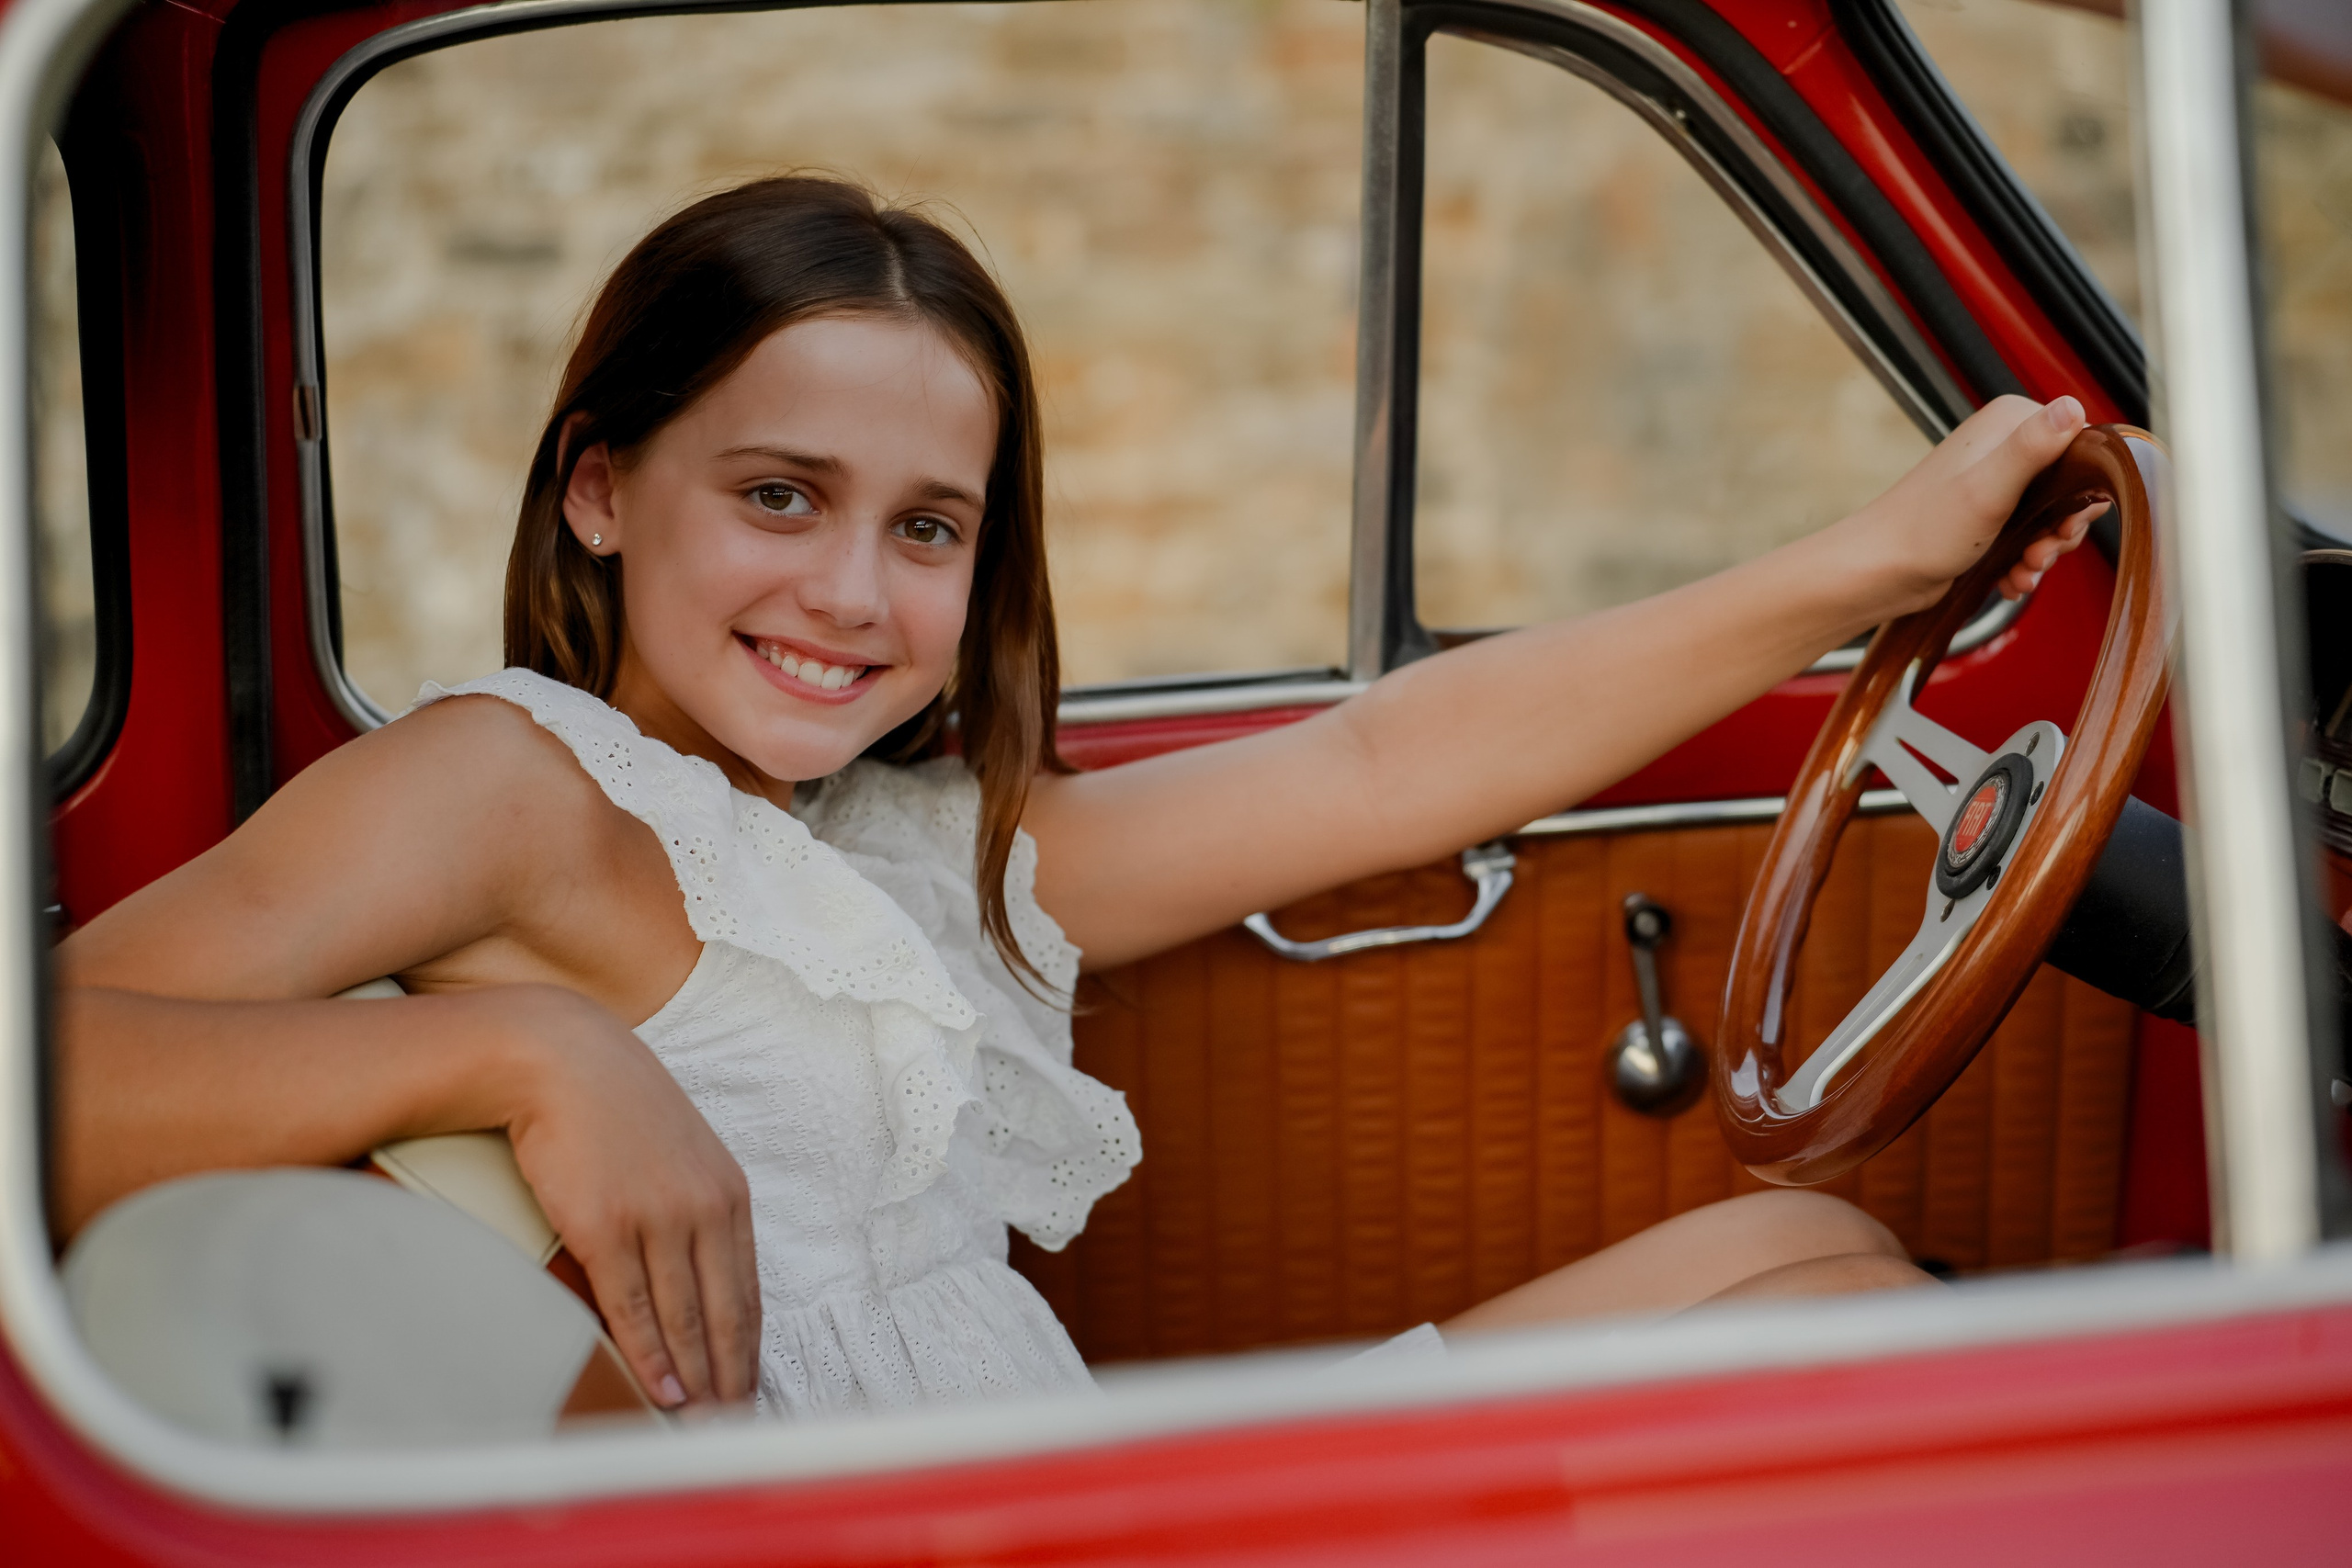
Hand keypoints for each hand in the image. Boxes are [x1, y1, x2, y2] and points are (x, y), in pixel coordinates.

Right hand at [481, 985, 759, 1409]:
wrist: (560, 1058)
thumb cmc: (613, 1107)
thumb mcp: (676, 1154)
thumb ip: (692, 1210)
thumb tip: (693, 1274)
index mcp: (729, 1194)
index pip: (747, 1292)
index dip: (747, 1351)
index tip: (747, 1391)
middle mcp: (703, 1208)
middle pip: (724, 1315)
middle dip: (729, 1379)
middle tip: (731, 1430)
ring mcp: (657, 1218)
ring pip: (682, 1320)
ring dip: (693, 1380)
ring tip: (698, 1426)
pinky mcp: (606, 1226)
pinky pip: (633, 1306)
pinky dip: (649, 1355)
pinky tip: (660, 1389)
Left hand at [1851, 393, 2109, 618]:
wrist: (1877, 572)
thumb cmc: (1924, 531)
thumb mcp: (1988, 487)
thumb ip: (2032, 447)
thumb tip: (2072, 406)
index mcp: (2011, 422)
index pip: (2083, 445)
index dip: (2084, 491)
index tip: (2066, 525)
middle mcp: (2004, 445)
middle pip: (2071, 486)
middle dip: (2062, 529)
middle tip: (2042, 553)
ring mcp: (1995, 480)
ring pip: (2051, 517)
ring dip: (2045, 551)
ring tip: (2024, 571)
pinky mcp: (1987, 515)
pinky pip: (2028, 536)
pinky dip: (2025, 562)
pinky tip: (2012, 581)